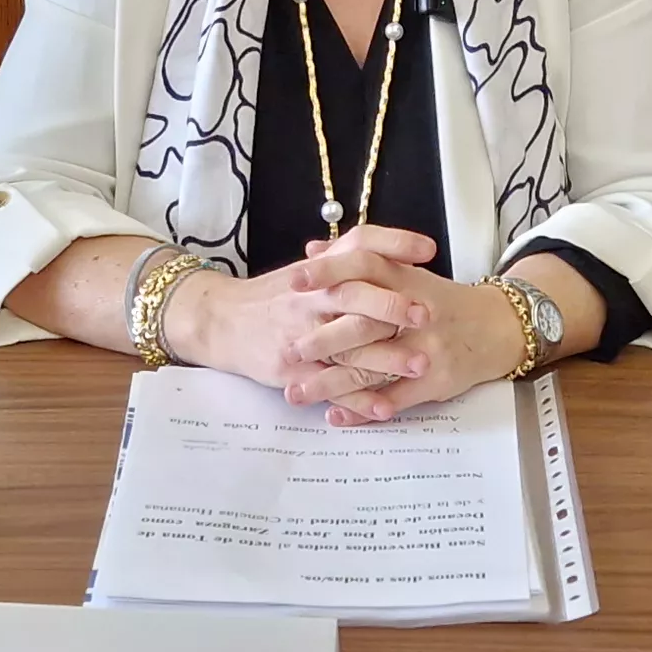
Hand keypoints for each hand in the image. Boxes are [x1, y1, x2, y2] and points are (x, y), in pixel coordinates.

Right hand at [164, 231, 434, 393]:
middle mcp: (311, 299)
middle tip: (427, 314)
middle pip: (355, 297)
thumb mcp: (310, 268)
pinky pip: (332, 386)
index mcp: (320, 270)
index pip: (360, 247)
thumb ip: (349, 258)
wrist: (223, 321)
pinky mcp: (296, 371)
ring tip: (421, 364)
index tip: (429, 250)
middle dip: (393, 306)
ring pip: (349, 347)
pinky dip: (359, 399)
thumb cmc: (276, 294)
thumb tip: (400, 247)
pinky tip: (386, 407)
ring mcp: (303, 337)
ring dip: (386, 358)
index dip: (394, 244)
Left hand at [274, 229, 524, 424]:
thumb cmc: (440, 301)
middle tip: (287, 350)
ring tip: (296, 392)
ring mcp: (425, 349)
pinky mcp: (435, 380)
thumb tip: (312, 251)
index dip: (329, 272)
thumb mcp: (405, 272)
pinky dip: (362, 408)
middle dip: (321, 339)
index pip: (364, 266)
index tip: (293, 280)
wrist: (495, 327)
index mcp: (406, 280)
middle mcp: (415, 312)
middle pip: (363, 323)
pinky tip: (335, 414)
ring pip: (372, 367)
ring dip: (331, 383)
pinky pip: (393, 398)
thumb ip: (359, 260)